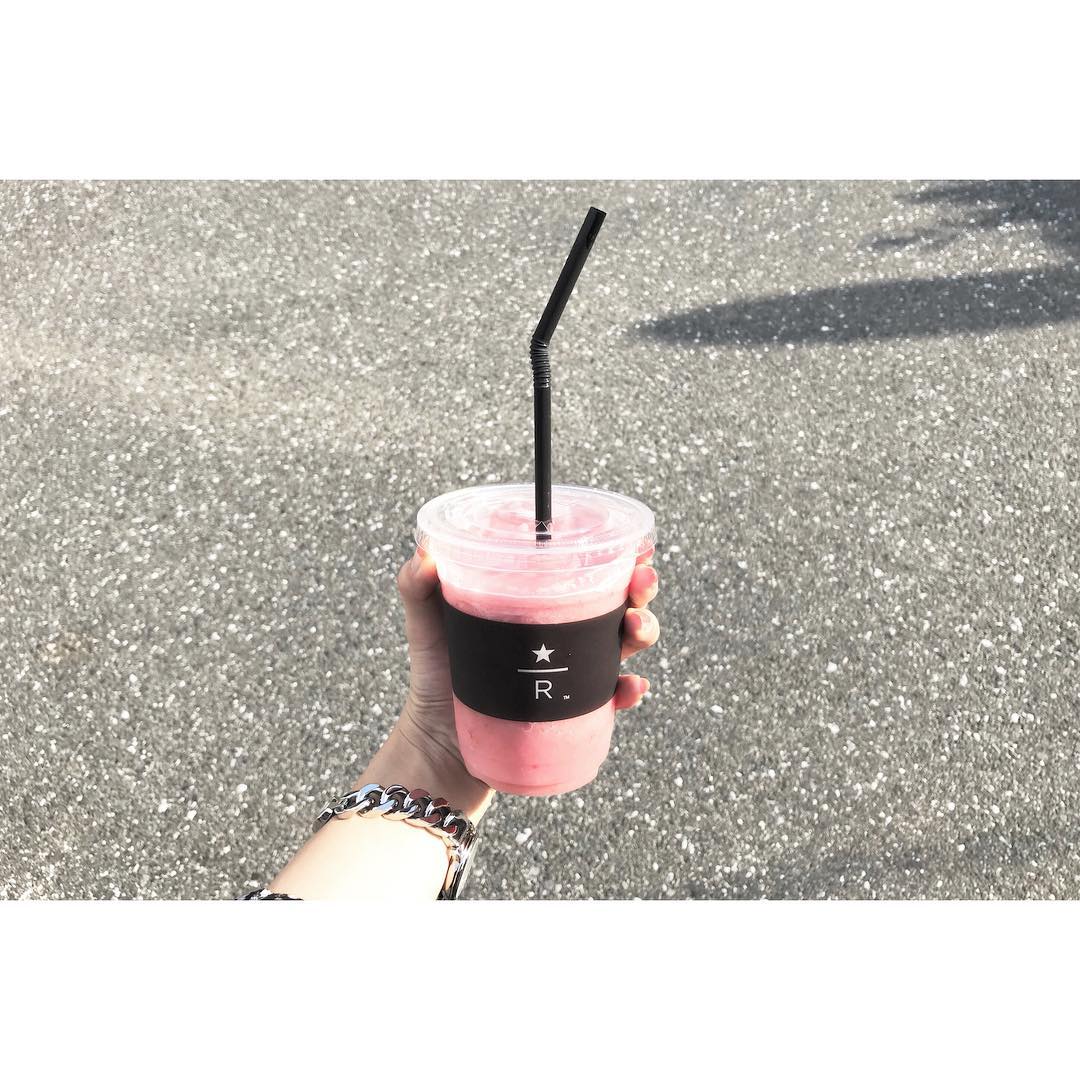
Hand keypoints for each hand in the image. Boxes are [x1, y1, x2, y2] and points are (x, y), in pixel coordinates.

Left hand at [389, 549, 660, 815]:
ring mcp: (572, 674)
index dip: (616, 555)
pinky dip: (628, 691)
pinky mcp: (573, 712)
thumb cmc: (436, 675)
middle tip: (642, 581)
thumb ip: (418, 587)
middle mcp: (563, 635)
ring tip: (636, 628)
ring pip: (624, 645)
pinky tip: (630, 687)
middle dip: (640, 589)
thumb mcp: (428, 625)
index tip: (637, 545)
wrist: (438, 744)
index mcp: (540, 604)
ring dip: (643, 631)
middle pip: (618, 603)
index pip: (585, 571)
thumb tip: (424, 555)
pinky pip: (611, 699)